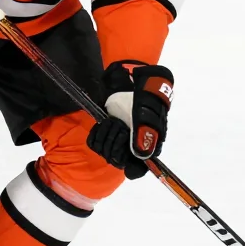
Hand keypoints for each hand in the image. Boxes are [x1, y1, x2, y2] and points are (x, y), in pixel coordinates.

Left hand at [87, 61, 173, 178]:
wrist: (132, 77)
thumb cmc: (145, 95)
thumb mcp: (148, 113)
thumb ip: (145, 134)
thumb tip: (142, 156)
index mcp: (148, 144)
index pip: (139, 168)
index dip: (132, 167)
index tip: (126, 161)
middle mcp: (133, 145)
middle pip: (120, 160)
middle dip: (116, 145)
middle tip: (120, 127)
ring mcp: (118, 138)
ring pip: (106, 152)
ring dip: (107, 137)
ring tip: (112, 121)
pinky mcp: (105, 131)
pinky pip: (95, 143)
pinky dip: (97, 134)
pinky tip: (103, 124)